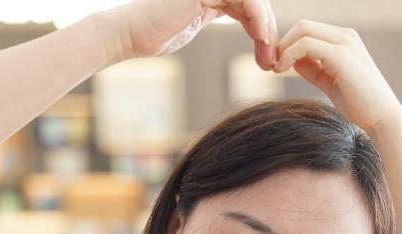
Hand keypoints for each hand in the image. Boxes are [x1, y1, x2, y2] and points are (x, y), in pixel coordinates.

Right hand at [117, 0, 276, 67]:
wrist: (130, 34)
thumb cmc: (152, 36)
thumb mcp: (188, 28)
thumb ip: (206, 21)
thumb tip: (225, 33)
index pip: (248, 8)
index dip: (261, 30)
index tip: (266, 57)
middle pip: (255, 3)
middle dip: (268, 30)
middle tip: (271, 59)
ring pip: (254, 0)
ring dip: (266, 28)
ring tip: (267, 53)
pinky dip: (258, 17)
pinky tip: (261, 38)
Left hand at [273, 21, 401, 137]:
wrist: (382, 119)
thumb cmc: (359, 104)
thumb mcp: (330, 82)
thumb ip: (313, 69)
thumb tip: (291, 61)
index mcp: (344, 41)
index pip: (307, 30)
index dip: (287, 44)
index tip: (275, 64)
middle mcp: (345, 36)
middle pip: (302, 26)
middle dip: (282, 43)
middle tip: (269, 64)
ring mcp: (345, 43)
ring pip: (302, 30)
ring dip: (282, 47)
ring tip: (274, 68)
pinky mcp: (341, 55)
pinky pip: (306, 44)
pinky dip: (289, 54)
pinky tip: (281, 69)